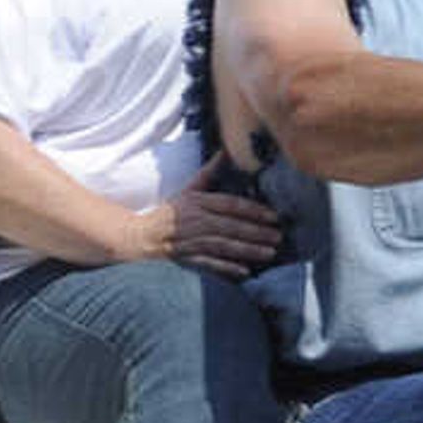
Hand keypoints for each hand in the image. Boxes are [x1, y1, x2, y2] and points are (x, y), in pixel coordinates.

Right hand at [132, 163, 284, 277]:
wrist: (143, 235)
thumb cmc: (171, 211)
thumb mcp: (190, 189)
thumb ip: (210, 172)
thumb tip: (226, 150)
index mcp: (200, 202)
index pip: (231, 205)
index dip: (253, 210)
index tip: (274, 216)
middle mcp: (198, 221)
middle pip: (231, 226)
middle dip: (257, 232)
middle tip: (279, 236)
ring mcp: (193, 241)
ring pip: (224, 246)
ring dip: (248, 250)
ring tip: (270, 253)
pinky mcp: (189, 258)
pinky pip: (210, 264)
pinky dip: (226, 268)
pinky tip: (245, 272)